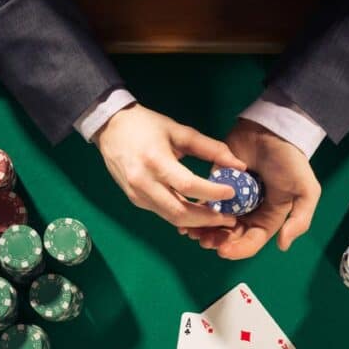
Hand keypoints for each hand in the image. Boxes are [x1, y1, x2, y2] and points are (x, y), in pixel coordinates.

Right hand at [95, 103, 246, 228]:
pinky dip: (182, 217)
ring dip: (196, 222)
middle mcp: (144, 183)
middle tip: (229, 219)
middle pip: (179, 212)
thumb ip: (210, 148)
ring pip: (171, 218)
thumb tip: (238, 165)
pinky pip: (162, 214)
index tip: (232, 193)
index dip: (212, 193)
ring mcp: (138, 195)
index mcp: (156, 161)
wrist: (110, 128)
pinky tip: (198, 214)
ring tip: (218, 219)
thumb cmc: (146, 126)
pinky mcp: (135, 200)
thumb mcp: (180, 131)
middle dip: (207, 219)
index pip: (188, 185)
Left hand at [181, 119, 320, 259]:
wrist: (272, 130)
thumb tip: (282, 246)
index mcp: (268, 217)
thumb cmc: (291, 162)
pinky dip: (195, 210)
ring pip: (215, 221)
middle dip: (217, 241)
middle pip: (230, 235)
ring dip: (203, 230)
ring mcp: (231, 198)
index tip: (223, 251)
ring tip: (192, 233)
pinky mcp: (217, 182)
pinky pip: (204, 200)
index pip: (251, 240)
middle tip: (204, 241)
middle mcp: (248, 211)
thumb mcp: (306, 191)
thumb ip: (300, 219)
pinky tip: (185, 217)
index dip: (238, 249)